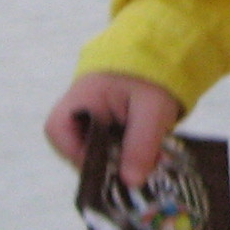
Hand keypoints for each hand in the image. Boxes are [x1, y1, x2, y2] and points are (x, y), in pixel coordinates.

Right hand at [45, 73, 182, 190]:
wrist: (170, 46)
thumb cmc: (155, 71)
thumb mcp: (152, 109)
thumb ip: (140, 145)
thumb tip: (130, 182)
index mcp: (81, 97)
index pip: (59, 131)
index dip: (77, 154)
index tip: (108, 168)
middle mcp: (81, 106)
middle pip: (79, 146)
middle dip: (108, 162)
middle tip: (138, 171)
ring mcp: (95, 113)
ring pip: (99, 148)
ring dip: (123, 158)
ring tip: (153, 160)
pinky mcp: (112, 119)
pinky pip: (114, 142)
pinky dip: (131, 151)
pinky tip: (154, 153)